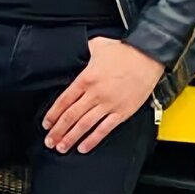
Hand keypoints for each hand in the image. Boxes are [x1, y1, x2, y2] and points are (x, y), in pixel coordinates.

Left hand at [42, 38, 163, 154]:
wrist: (148, 56)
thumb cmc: (125, 51)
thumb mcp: (97, 46)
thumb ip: (84, 51)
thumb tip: (77, 52)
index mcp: (86, 79)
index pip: (64, 101)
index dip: (53, 115)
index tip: (46, 124)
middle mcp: (95, 94)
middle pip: (71, 116)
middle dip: (58, 131)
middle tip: (49, 141)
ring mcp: (108, 105)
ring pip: (85, 125)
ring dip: (71, 138)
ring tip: (62, 147)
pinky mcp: (122, 112)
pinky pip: (104, 129)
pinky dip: (93, 140)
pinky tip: (84, 147)